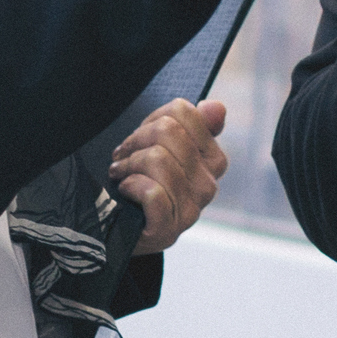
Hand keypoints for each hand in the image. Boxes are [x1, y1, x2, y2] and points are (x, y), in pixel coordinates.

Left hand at [110, 97, 228, 253]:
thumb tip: (216, 107)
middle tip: (123, 155)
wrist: (121, 227)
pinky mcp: (168, 230)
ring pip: (158, 159)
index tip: (140, 136)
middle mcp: (208, 186)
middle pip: (168, 132)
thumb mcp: (163, 147)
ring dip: (128, 164)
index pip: (183, 113)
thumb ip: (191, 124)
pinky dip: (131, 185)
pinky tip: (126, 189)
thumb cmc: (143, 181)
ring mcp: (191, 210)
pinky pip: (151, 192)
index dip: (152, 119)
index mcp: (213, 160)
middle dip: (137, 140)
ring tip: (120, 172)